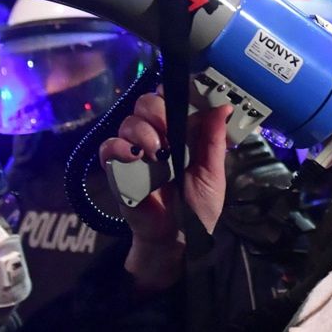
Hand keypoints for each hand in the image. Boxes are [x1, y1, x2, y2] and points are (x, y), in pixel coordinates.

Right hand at [99, 92, 230, 286]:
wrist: (178, 239)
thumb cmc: (196, 207)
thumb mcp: (213, 173)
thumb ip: (215, 141)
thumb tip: (223, 107)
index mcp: (181, 133)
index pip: (171, 98)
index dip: (174, 92)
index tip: (183, 98)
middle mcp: (156, 135)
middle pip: (147, 102)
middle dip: (158, 110)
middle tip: (168, 129)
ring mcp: (134, 151)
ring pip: (129, 121)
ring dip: (142, 131)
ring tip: (157, 152)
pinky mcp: (117, 168)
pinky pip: (108, 146)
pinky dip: (119, 147)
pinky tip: (135, 157)